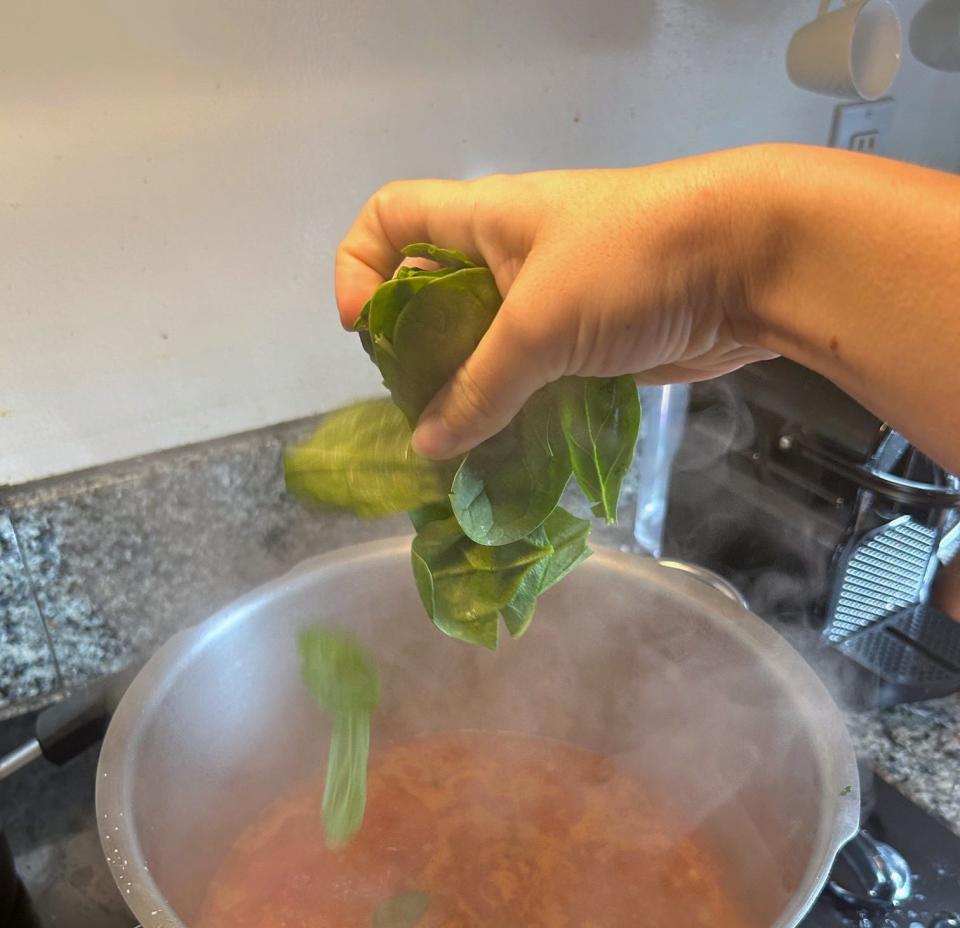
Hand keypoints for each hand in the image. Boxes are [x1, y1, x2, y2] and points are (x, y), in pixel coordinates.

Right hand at [335, 152, 773, 458]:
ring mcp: (554, 303)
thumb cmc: (632, 264)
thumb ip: (478, 389)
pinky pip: (534, 381)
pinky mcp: (592, 345)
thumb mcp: (538, 326)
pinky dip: (517, 414)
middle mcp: (511, 257)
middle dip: (416, 353)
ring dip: (470, 397)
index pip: (391, 219)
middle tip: (418, 407)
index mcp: (484, 222)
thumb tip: (427, 445)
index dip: (361, 267)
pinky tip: (508, 454)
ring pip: (487, 348)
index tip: (366, 330)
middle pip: (432, 296)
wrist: (751, 264)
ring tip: (460, 447)